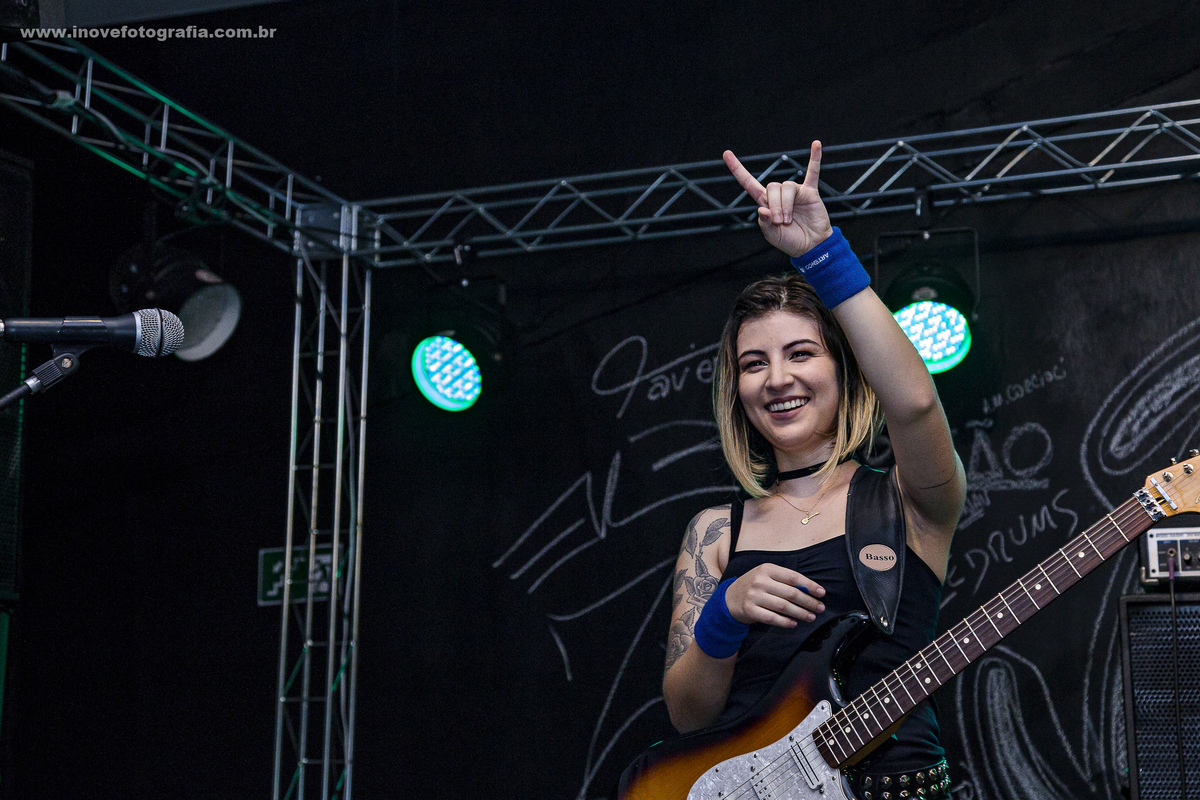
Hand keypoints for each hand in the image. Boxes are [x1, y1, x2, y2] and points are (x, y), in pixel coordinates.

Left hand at [723, 141, 832, 257]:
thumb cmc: (791, 241)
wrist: (812, 246)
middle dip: (775, 205)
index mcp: (766, 203)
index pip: (749, 183)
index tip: (726, 154)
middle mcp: (779, 195)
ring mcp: (795, 192)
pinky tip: (816, 144)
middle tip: (780, 222)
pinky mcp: (810, 192)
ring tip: (789, 220)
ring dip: (786, 204)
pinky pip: (813, 172)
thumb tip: (763, 209)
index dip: (738, 170)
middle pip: (771, 187)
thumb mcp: (772, 237)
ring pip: (786, 186)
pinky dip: (815, 159)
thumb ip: (764, 224)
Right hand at [723, 563, 825, 627]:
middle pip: (791, 593)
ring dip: (800, 613)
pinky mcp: (750, 610)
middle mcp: (760, 581)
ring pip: (784, 606)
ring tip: (811, 617)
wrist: (729, 599)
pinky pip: (772, 618)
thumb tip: (809, 591)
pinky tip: (794, 624)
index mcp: (767, 569)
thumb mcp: (765, 576)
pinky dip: (785, 622)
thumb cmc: (753, 586)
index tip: (822, 593)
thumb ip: (784, 580)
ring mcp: (754, 596)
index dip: (809, 585)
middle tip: (820, 608)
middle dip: (808, 602)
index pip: (793, 577)